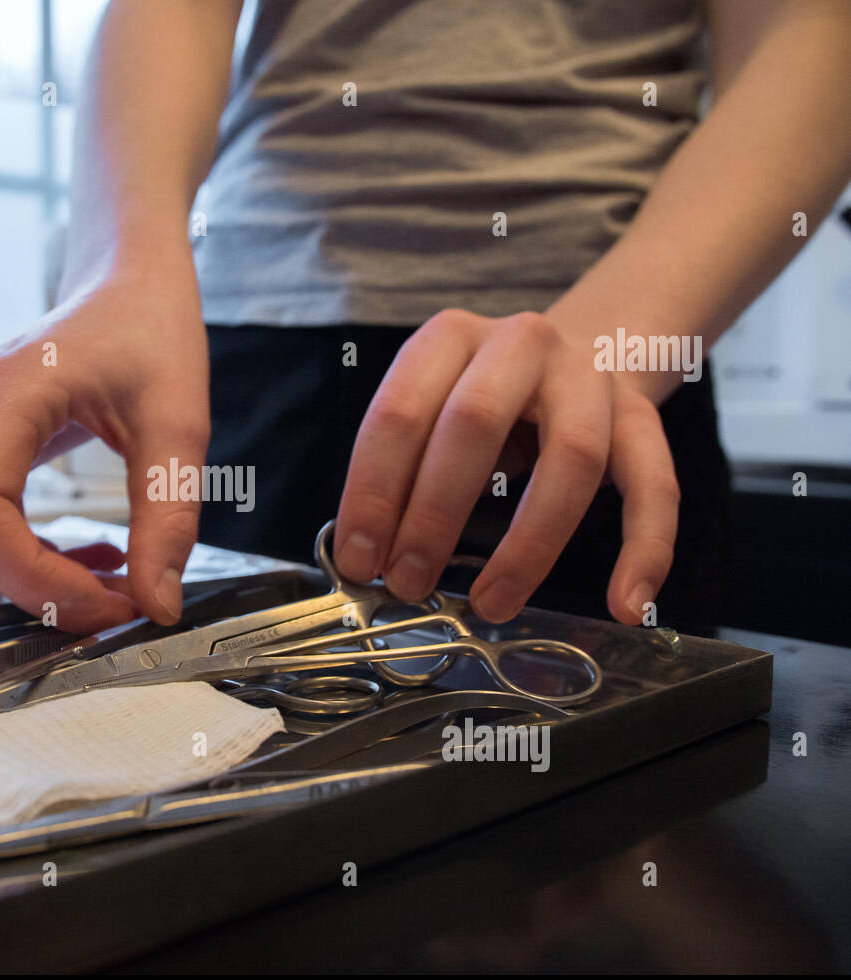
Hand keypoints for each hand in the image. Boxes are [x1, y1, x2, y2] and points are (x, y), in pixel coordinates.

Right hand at [0, 269, 210, 632]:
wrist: (128, 277)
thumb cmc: (152, 327)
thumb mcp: (178, 425)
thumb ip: (167, 518)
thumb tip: (158, 606)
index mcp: (5, 392)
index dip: (30, 577)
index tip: (108, 603)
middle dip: (45, 587)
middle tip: (125, 606)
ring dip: (44, 575)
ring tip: (121, 583)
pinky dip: (39, 553)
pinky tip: (96, 557)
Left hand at [334, 310, 678, 624]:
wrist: (579, 346)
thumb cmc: (482, 396)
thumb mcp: (431, 409)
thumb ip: (401, 469)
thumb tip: (370, 555)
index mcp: (450, 338)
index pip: (400, 412)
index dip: (374, 491)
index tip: (360, 559)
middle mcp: (522, 344)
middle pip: (475, 423)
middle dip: (434, 514)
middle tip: (410, 581)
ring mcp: (590, 377)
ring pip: (572, 459)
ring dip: (527, 546)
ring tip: (492, 604)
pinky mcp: (642, 416)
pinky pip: (656, 487)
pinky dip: (646, 551)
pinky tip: (627, 605)